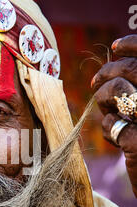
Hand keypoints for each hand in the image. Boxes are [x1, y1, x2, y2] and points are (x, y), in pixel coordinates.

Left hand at [91, 35, 136, 196]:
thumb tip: (116, 61)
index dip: (133, 45)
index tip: (115, 47)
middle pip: (131, 70)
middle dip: (107, 73)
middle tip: (95, 82)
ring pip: (118, 91)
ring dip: (103, 99)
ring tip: (106, 110)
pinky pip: (112, 124)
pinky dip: (108, 129)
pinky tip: (117, 139)